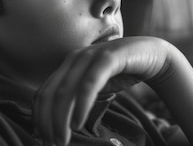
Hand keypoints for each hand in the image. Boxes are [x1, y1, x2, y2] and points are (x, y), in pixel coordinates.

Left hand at [32, 36, 176, 145]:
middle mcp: (74, 58)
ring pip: (65, 91)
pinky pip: (89, 84)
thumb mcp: (94, 87)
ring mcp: (90, 56)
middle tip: (51, 143)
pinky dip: (80, 106)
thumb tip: (59, 123)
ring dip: (60, 119)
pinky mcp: (108, 57)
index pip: (44, 92)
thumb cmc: (121, 73)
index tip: (41, 137)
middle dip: (47, 122)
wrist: (153, 55)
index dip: (39, 117)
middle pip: (50, 94)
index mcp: (67, 65)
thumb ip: (76, 98)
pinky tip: (77, 124)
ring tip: (61, 140)